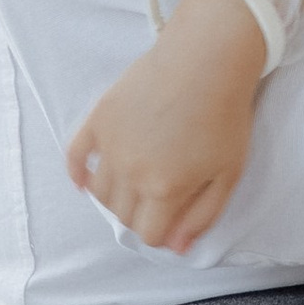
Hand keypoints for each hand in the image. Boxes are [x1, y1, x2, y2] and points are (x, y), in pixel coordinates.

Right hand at [67, 0, 266, 251]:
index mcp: (165, 189)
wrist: (206, 56)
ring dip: (114, 197)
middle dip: (141, 215)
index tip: (172, 219)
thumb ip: (203, 215)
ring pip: (100, 192)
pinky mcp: (98, 119)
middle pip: (123, 215)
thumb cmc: (225, 114)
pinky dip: (77, 173)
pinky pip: (74, 156)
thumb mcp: (229, 172)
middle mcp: (130, 172)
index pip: (149, 234)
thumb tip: (176, 248)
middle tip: (158, 196)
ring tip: (133, 183)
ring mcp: (110, 145)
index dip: (163, 232)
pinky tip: (85, 179)